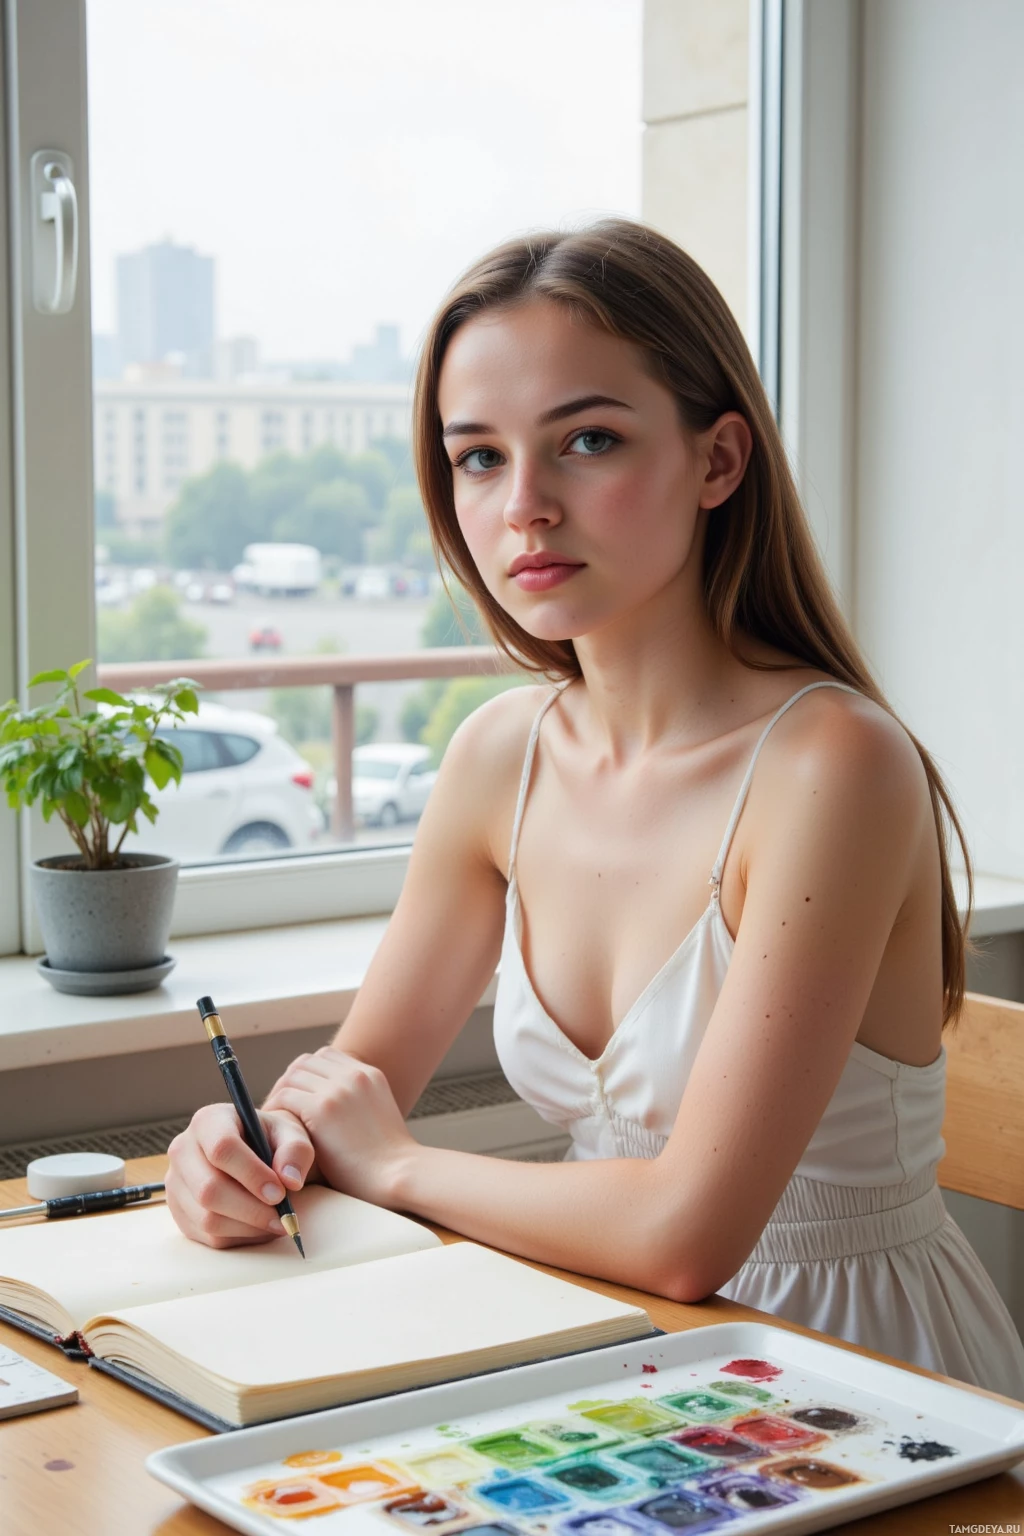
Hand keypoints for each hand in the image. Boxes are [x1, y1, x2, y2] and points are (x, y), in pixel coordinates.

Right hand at [165, 1102, 317, 1248]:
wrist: (252, 1153)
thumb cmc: (270, 1141)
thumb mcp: (290, 1134)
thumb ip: (295, 1151)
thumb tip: (290, 1180)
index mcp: (209, 1121)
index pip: (222, 1148)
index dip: (252, 1175)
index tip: (280, 1194)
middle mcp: (183, 1150)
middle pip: (209, 1189)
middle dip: (251, 1209)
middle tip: (282, 1217)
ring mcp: (175, 1183)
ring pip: (207, 1218)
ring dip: (247, 1227)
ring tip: (275, 1222)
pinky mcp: (179, 1211)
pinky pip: (207, 1235)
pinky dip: (238, 1237)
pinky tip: (259, 1226)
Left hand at [265, 1047, 415, 1205]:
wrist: (400, 1175)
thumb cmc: (389, 1162)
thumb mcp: (379, 1118)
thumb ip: (358, 1105)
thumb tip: (333, 1114)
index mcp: (370, 1075)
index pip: (326, 1057)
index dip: (307, 1075)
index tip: (298, 1095)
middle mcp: (354, 1075)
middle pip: (306, 1062)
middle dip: (290, 1082)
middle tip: (279, 1107)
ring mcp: (339, 1089)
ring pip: (292, 1077)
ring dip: (280, 1095)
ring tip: (274, 1118)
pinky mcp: (323, 1109)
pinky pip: (285, 1097)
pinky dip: (275, 1109)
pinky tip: (274, 1129)